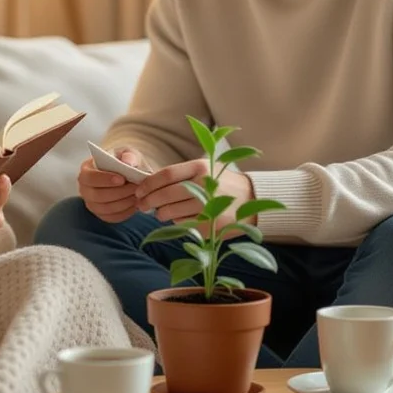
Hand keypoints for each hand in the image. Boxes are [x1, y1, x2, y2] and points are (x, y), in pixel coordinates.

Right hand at [78, 147, 149, 222]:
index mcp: (86, 171)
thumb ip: (129, 156)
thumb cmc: (123, 162)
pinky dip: (125, 212)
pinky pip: (112, 217)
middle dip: (119, 192)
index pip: (89, 178)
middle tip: (136, 188)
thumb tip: (128, 163)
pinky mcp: (101, 214)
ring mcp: (92, 204)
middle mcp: (85, 189)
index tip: (122, 179)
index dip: (105, 180)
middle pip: (97, 196)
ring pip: (106, 208)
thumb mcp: (127, 154)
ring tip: (138, 195)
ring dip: (124, 203)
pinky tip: (135, 204)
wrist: (127, 175)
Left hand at [134, 159, 255, 234]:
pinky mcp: (210, 224)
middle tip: (141, 205)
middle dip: (148, 201)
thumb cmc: (221, 183)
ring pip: (171, 212)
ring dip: (160, 214)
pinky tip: (180, 219)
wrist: (253, 199)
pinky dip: (176, 223)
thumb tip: (149, 184)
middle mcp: (204, 185)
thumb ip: (181, 175)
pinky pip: (183, 225)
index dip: (148, 184)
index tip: (138, 190)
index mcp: (200, 168)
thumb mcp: (205, 170)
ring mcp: (208, 206)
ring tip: (160, 212)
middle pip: (165, 195)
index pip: (165, 175)